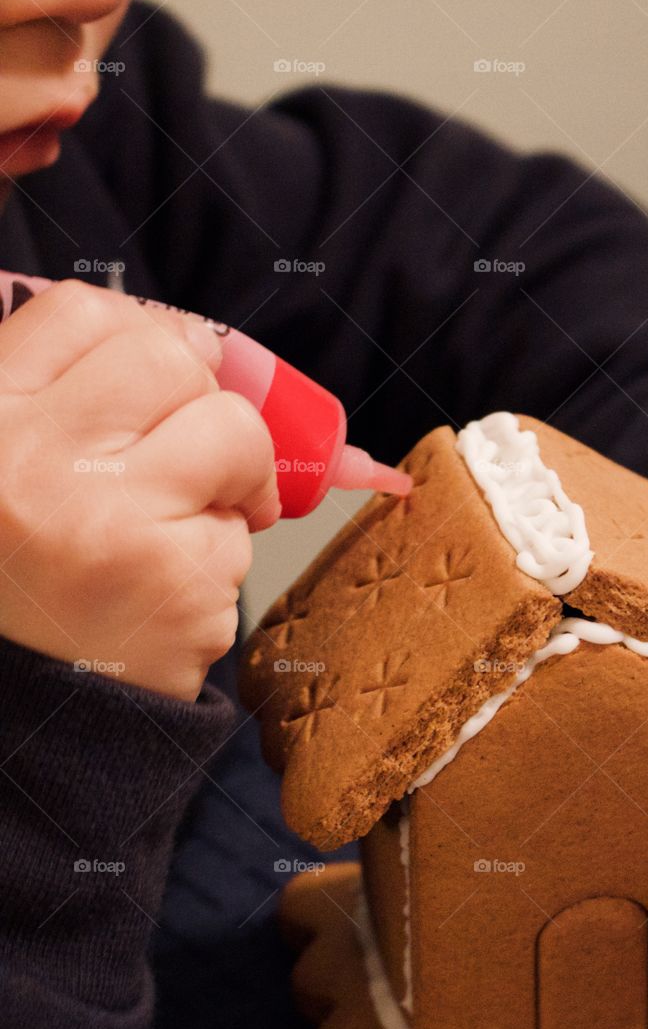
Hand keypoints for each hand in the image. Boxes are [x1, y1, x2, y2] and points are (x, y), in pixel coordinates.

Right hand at [0, 280, 279, 700]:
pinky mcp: (181, 581)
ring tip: (183, 525)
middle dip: (199, 401)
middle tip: (187, 455)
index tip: (162, 377)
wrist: (31, 714)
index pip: (83, 313)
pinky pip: (244, 527)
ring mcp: (112, 521)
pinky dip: (222, 553)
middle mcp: (36, 464)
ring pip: (235, 431)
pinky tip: (168, 589)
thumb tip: (184, 338)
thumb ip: (69, 396)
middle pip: (171, 357)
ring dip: (232, 476)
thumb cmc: (28, 584)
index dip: (140, 334)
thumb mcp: (13, 470)